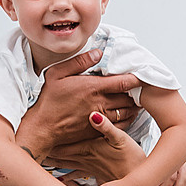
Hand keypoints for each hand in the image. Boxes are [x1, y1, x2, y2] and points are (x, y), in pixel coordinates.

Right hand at [14, 50, 139, 154]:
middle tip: (140, 88)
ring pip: (127, 112)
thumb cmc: (48, 100)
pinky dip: (127, 120)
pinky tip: (128, 115)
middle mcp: (100, 103)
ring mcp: (101, 119)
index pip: (123, 82)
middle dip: (136, 93)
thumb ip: (79, 62)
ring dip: (134, 106)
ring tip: (137, 101)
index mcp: (93, 87)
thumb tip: (98, 53)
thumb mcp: (57, 73)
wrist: (43, 127)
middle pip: (129, 98)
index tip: (141, 75)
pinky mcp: (98, 131)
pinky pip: (120, 126)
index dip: (136, 78)